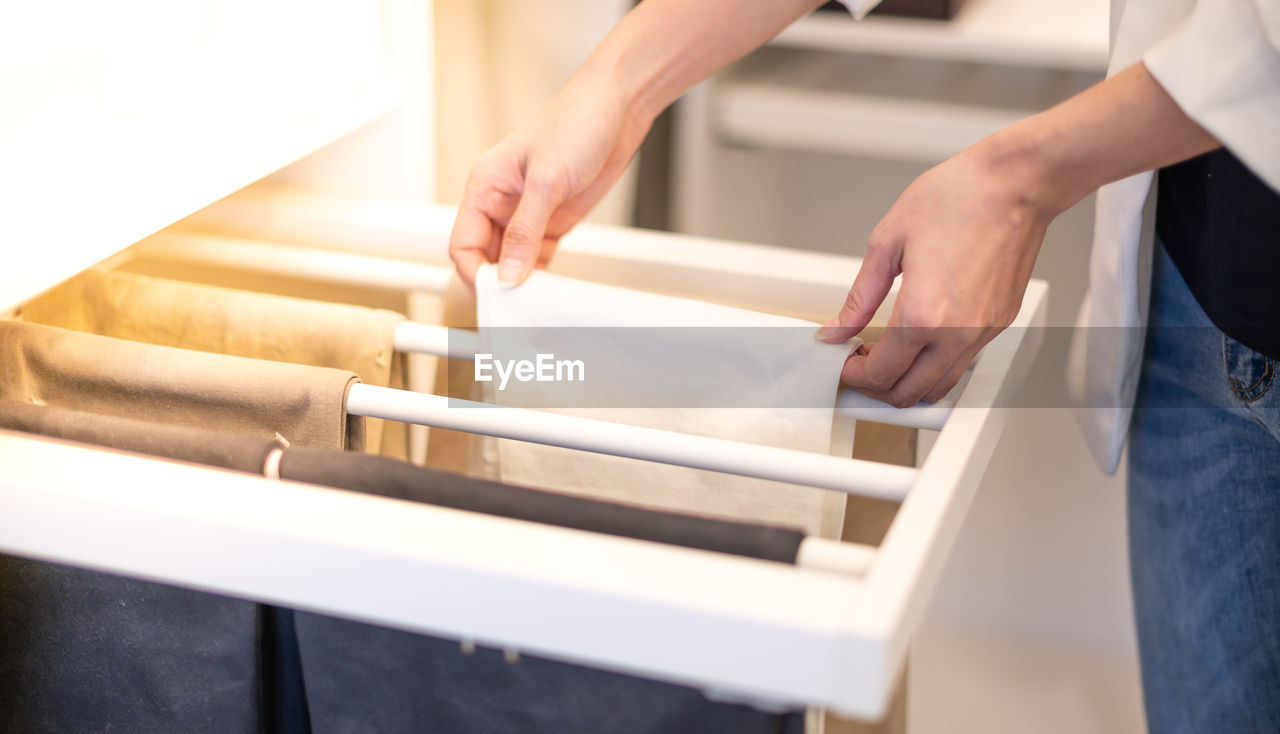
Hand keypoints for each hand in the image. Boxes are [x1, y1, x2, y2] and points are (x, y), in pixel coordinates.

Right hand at [448, 74, 651, 288]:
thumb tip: (508, 274)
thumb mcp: (547, 181)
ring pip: (511, 260)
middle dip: (497, 281)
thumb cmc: (576, 122)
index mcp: (485, 186)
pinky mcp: (553, 220)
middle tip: (516, 306)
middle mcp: (501, 202)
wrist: (618, 107)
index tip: (495, 295)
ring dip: (520, 282)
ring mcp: (527, 213)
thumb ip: (525, 231)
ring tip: (535, 301)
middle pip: (484, 256)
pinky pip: (537, 257)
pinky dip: (541, 275)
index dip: (474, 272)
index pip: (463, 243)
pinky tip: (550, 287)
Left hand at [817, 139, 1054, 406]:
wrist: (1016, 182)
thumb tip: (838, 327)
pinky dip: (936, 366)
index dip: (854, 375)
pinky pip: (963, 363)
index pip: (881, 373)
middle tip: (860, 363)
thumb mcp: (887, 242)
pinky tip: (920, 340)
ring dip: (908, 382)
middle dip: (877, 387)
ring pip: (939, 386)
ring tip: (888, 355)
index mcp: (923, 313)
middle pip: (909, 392)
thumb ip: (860, 297)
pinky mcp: (1000, 323)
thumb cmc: (958, 198)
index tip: (843, 362)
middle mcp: (957, 332)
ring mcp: (983, 332)